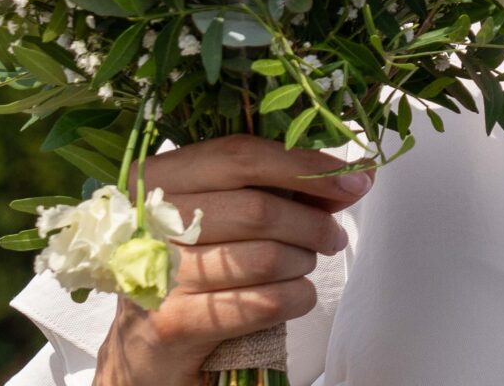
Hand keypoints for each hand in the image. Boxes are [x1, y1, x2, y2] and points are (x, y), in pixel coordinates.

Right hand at [93, 135, 372, 385]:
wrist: (146, 348)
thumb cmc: (194, 266)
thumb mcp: (226, 215)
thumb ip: (284, 189)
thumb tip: (358, 176)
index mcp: (156, 178)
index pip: (240, 156)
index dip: (304, 166)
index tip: (354, 180)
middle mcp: (147, 221)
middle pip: (258, 209)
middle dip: (312, 225)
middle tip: (332, 238)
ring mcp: (157, 275)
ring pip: (265, 258)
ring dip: (303, 263)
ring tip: (304, 266)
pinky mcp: (172, 324)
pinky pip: (261, 303)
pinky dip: (296, 298)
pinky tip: (297, 296)